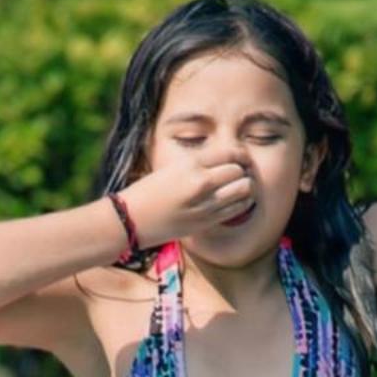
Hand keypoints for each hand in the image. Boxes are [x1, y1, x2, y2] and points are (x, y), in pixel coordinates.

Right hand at [124, 159, 258, 246]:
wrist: (130, 219)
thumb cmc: (148, 192)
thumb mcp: (172, 168)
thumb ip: (197, 164)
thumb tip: (223, 162)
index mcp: (190, 164)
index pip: (230, 153)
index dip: (241, 155)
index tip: (241, 159)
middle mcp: (200, 182)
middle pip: (238, 171)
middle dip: (243, 172)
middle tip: (240, 175)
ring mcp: (204, 204)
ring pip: (243, 190)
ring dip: (245, 188)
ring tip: (240, 188)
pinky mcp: (205, 222)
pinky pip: (236, 210)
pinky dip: (241, 204)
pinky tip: (236, 203)